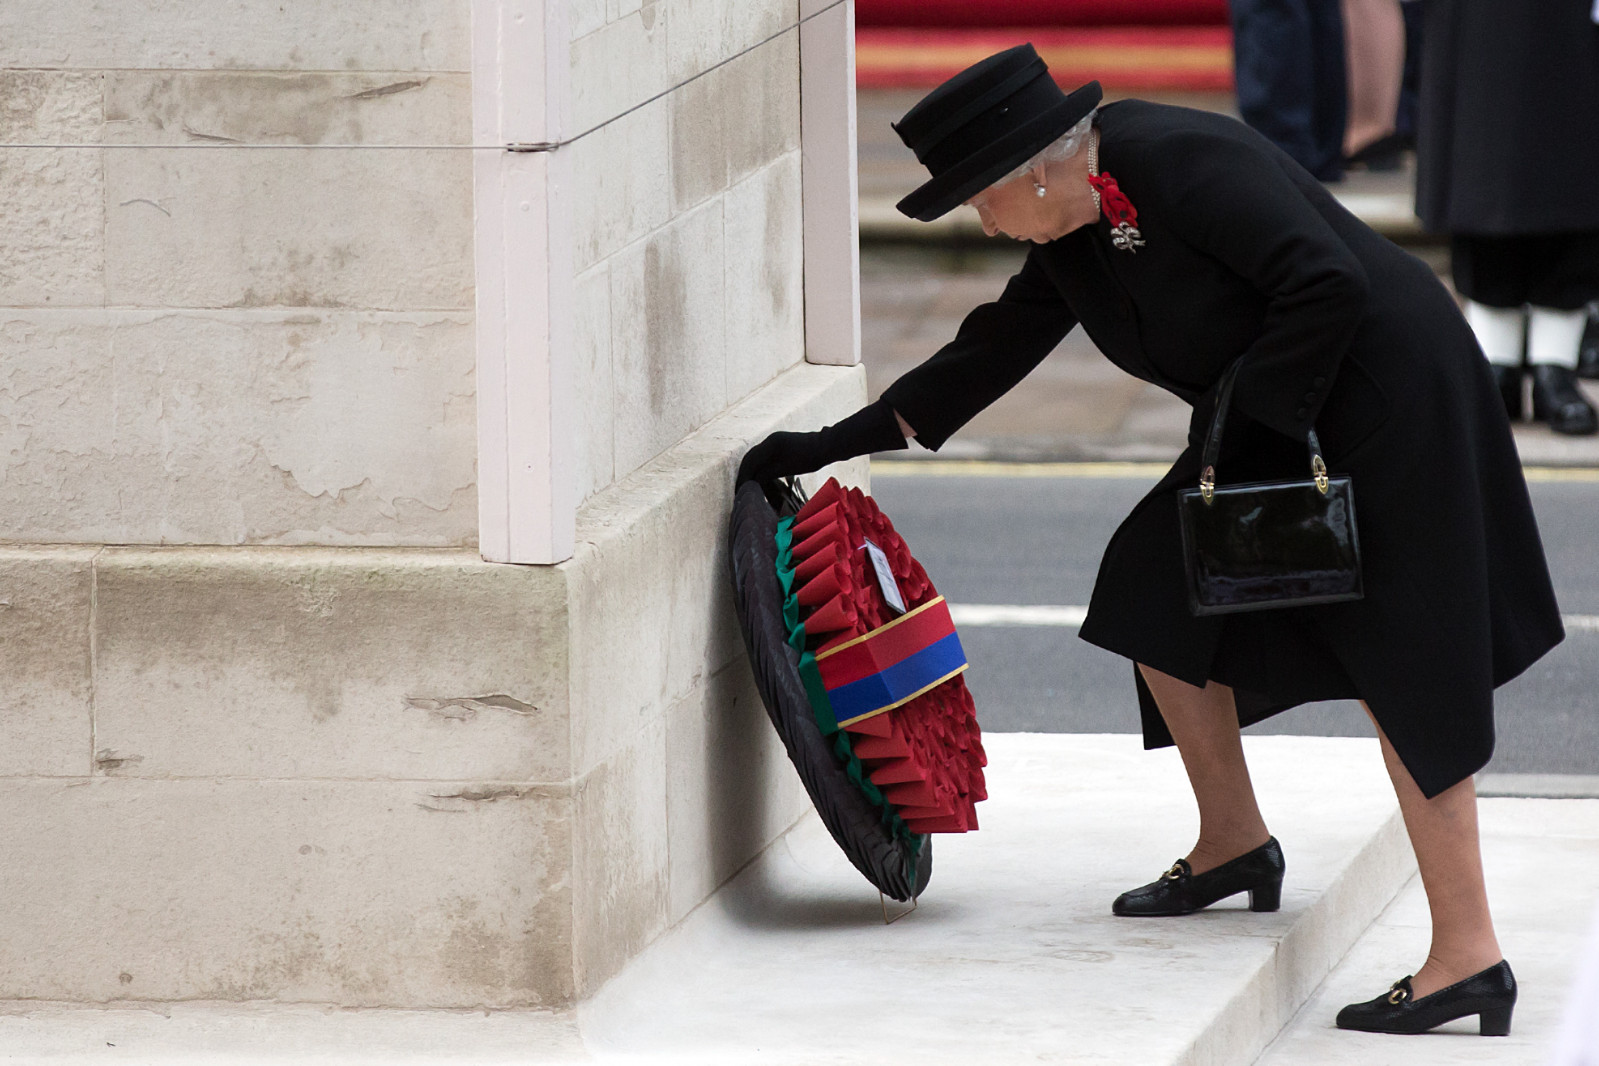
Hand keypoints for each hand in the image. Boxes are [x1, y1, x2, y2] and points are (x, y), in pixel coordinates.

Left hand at [735, 399, 908, 486]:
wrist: (826, 446)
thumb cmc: (814, 453)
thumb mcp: (791, 458)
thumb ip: (777, 464)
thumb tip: (764, 477)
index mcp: (772, 441)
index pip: (752, 456)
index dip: (745, 470)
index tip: (742, 483)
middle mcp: (770, 441)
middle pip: (749, 460)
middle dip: (742, 476)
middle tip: (738, 491)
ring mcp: (774, 447)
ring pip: (752, 465)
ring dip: (746, 480)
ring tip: (743, 493)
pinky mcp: (781, 458)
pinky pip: (762, 473)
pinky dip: (756, 483)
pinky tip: (755, 492)